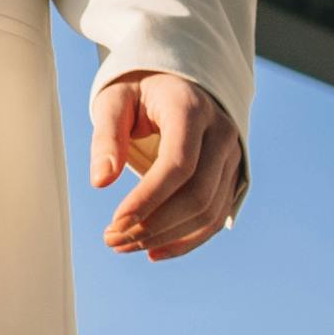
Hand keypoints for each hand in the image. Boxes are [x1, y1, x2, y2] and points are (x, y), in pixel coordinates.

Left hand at [89, 73, 247, 259]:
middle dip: (154, 225)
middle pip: (198, 194)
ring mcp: (233, 156)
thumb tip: (100, 182)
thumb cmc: (139, 90)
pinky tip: (154, 251)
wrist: (177, 83)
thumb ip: (106, 137)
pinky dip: (187, 240)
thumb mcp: (115, 101)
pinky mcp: (233, 176)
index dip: (148, 199)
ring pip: (209, 212)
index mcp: (191, 109)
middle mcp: (221, 133)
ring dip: (166, 237)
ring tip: (125, 245)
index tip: (115, 222)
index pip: (178, 164)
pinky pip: (216, 218)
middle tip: (112, 240)